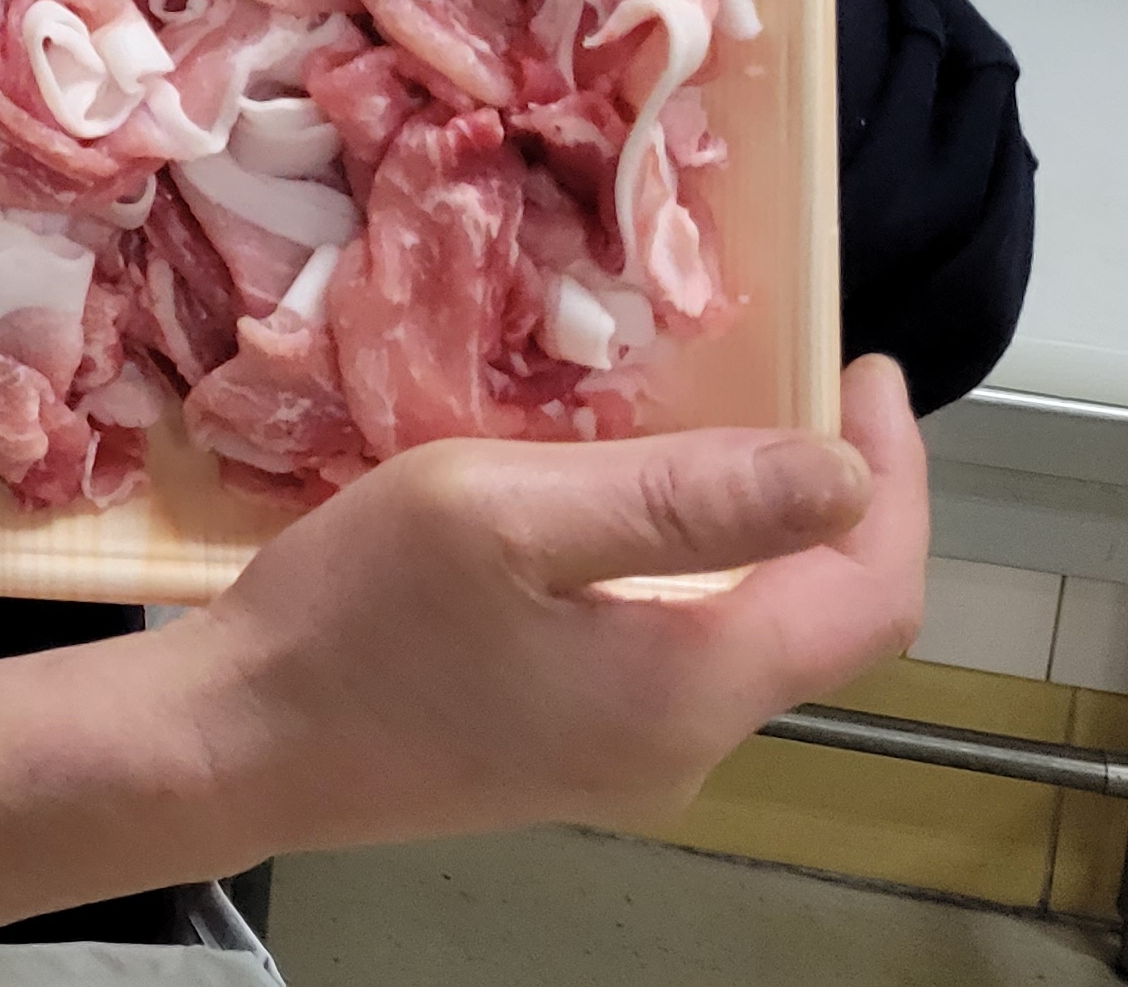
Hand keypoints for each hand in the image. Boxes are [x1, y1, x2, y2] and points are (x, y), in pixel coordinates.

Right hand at [167, 356, 929, 865]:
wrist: (232, 741)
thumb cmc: (358, 617)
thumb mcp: (506, 514)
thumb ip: (678, 498)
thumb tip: (843, 475)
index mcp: (692, 689)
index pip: (871, 594)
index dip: (895, 480)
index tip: (864, 369)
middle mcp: (683, 744)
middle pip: (820, 623)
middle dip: (836, 502)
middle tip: (795, 381)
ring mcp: (622, 758)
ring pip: (744, 636)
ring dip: (756, 531)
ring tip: (712, 421)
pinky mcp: (565, 753)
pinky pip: (672, 653)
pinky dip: (686, 568)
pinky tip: (619, 508)